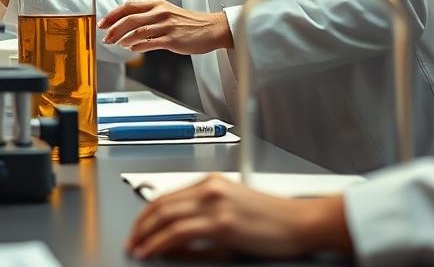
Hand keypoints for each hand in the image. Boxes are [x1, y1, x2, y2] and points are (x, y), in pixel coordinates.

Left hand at [99, 0, 232, 54]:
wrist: (211, 28)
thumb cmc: (188, 23)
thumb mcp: (166, 12)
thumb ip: (147, 16)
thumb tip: (126, 28)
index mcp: (156, 4)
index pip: (128, 6)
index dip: (112, 15)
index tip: (101, 23)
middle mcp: (160, 12)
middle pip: (129, 19)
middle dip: (113, 29)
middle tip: (105, 37)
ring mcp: (166, 26)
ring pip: (137, 31)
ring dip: (123, 39)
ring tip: (116, 44)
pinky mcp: (172, 39)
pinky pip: (150, 43)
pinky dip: (138, 47)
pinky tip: (132, 50)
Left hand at [127, 174, 350, 260]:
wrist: (301, 223)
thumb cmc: (273, 219)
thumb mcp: (232, 211)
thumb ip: (203, 220)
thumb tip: (174, 239)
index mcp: (212, 183)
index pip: (167, 196)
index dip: (146, 214)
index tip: (139, 228)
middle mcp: (210, 189)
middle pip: (161, 204)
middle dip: (140, 225)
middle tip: (131, 241)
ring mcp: (215, 204)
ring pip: (166, 217)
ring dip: (146, 235)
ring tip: (137, 249)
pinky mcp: (221, 223)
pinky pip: (180, 232)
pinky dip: (160, 243)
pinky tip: (153, 250)